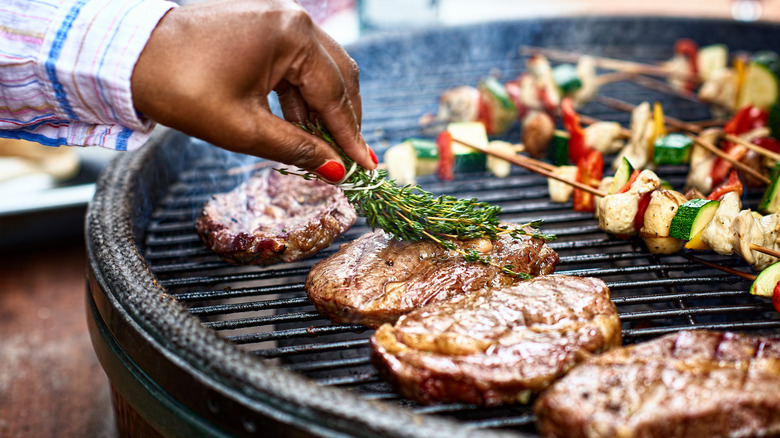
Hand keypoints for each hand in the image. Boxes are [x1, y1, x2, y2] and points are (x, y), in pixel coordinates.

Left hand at [131, 0, 375, 180]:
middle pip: (338, 76)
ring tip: (323, 150)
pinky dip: (302, 97)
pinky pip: (296, 63)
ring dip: (323, 111)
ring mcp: (277, 17)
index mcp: (292, 35)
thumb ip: (297, 149)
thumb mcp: (244, 128)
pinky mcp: (262, 25)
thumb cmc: (181, 89)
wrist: (129, 58)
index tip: (366, 167)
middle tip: (349, 160)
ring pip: (320, 70)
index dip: (351, 136)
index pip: (335, 94)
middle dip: (344, 121)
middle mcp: (292, 18)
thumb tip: (335, 171)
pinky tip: (300, 126)